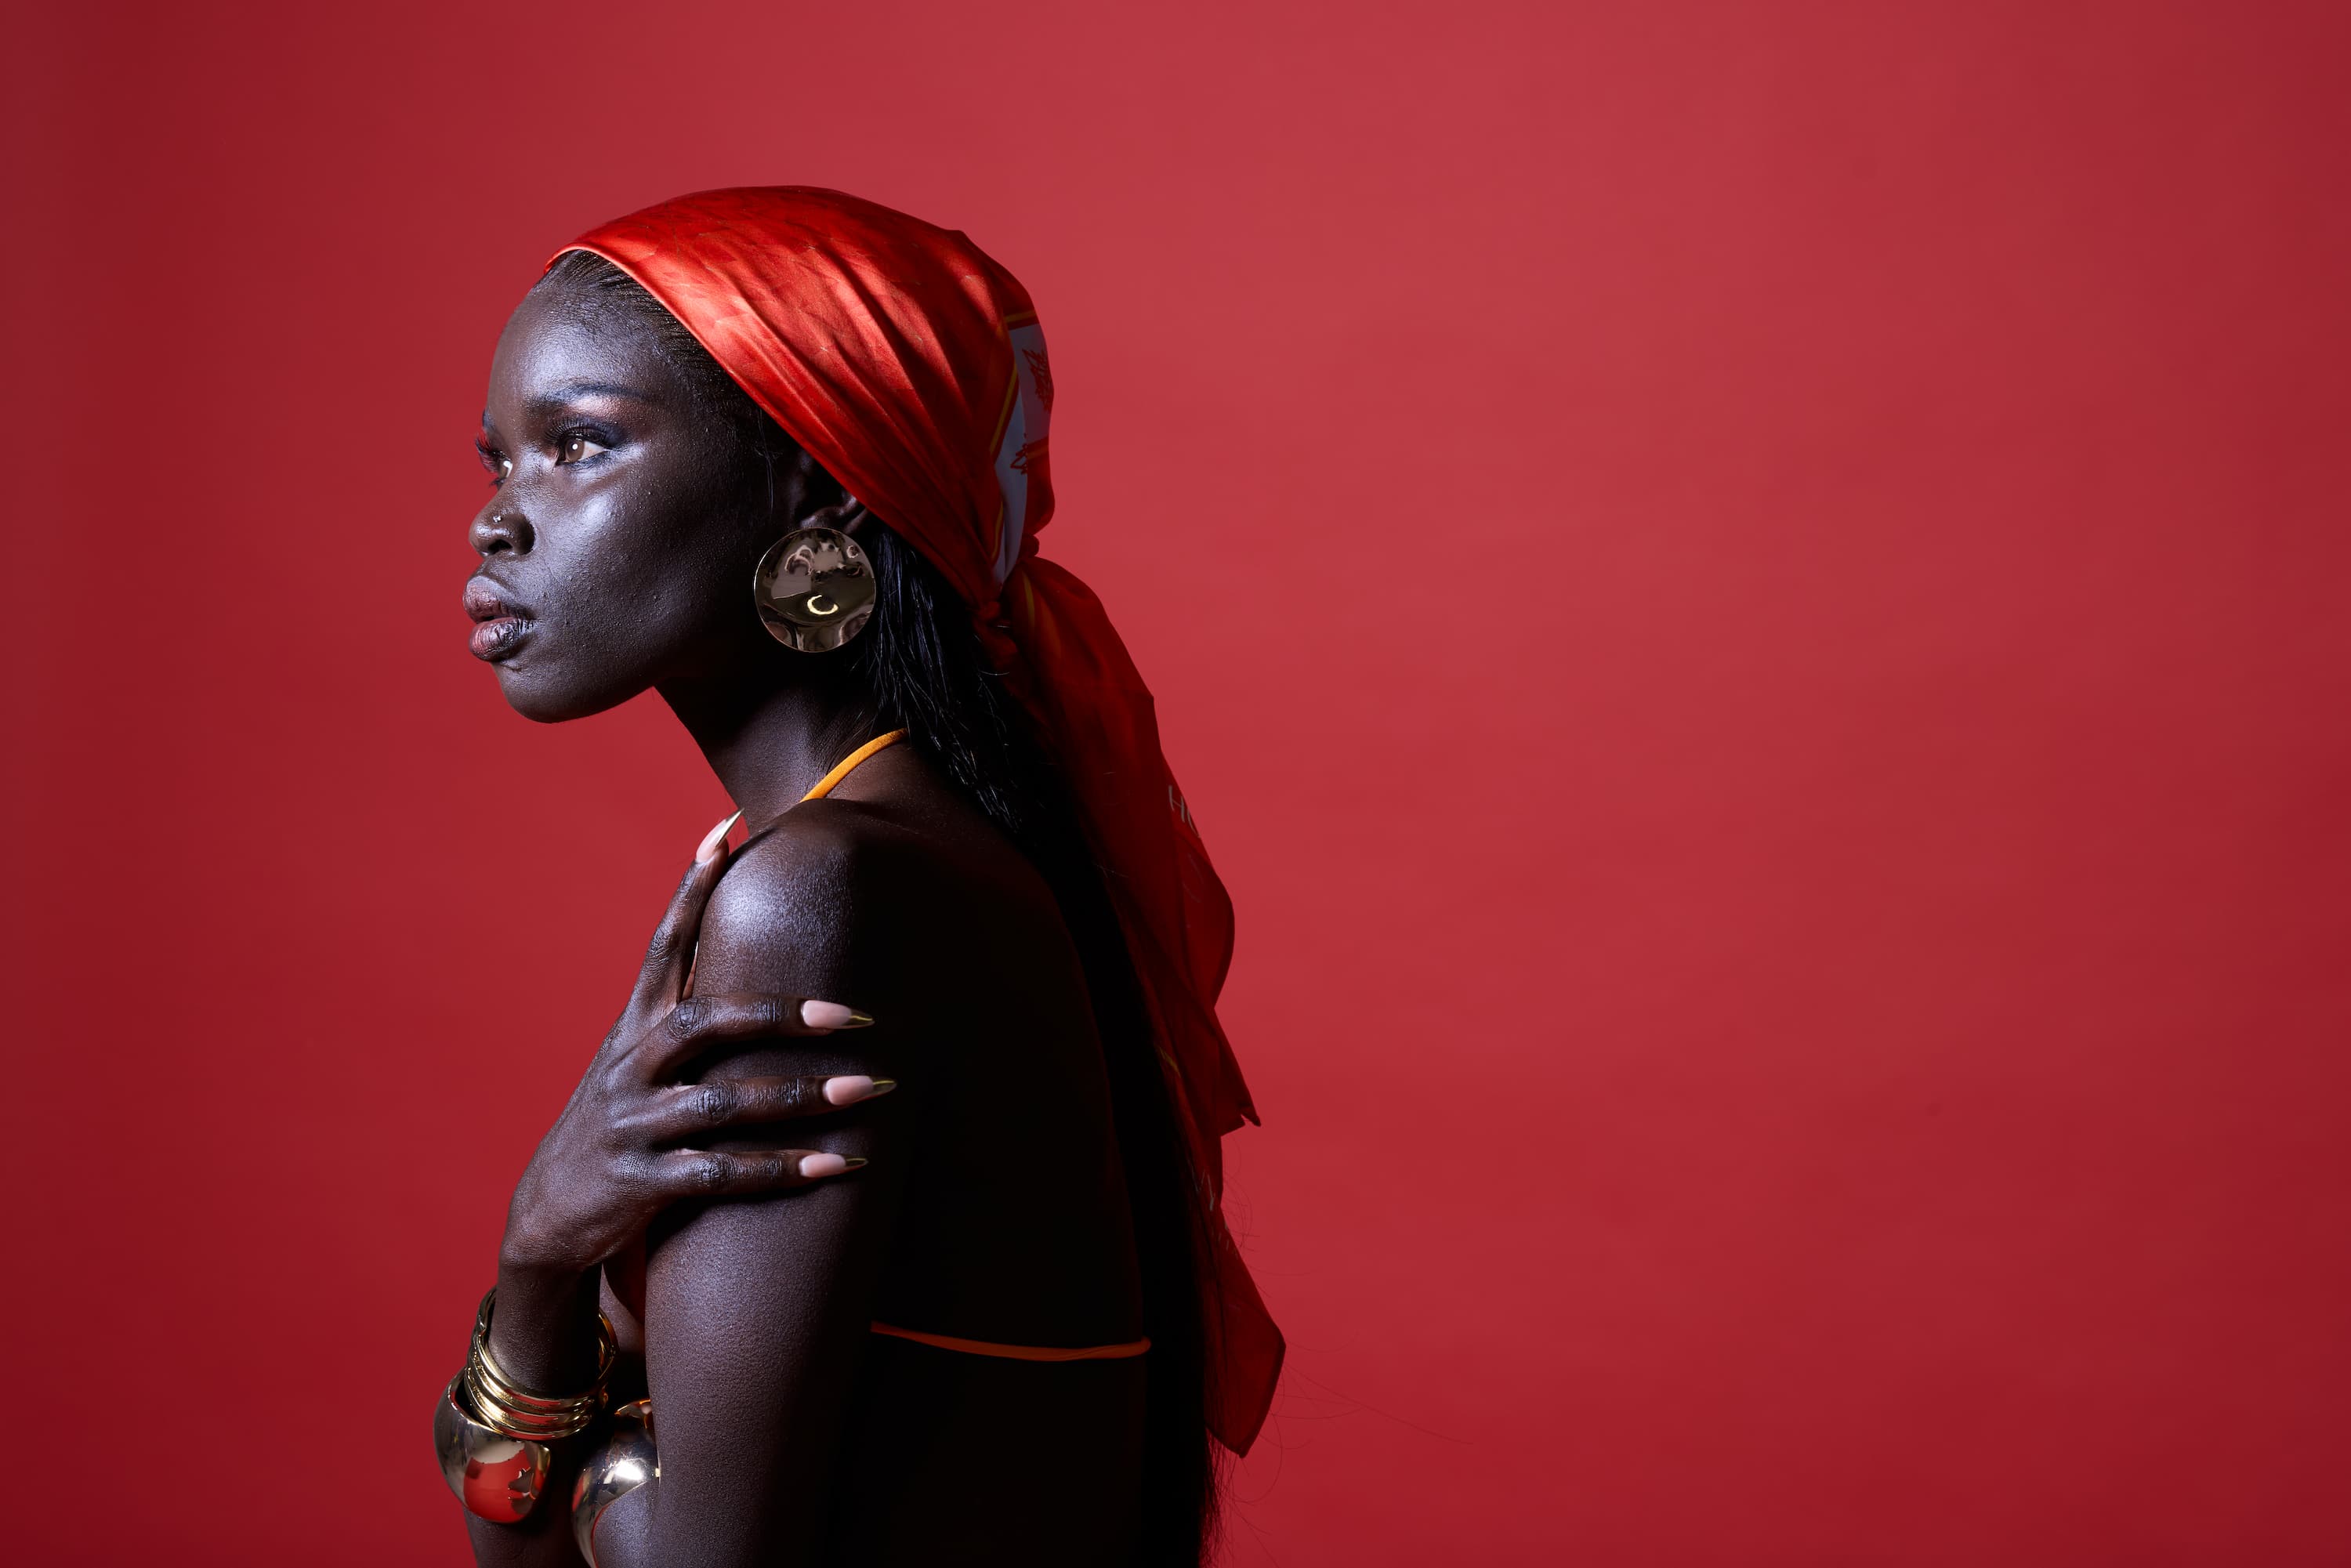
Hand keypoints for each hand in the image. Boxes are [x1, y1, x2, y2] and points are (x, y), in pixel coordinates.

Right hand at [498, 811, 886, 1283]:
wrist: (548, 1214)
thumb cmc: (620, 1123)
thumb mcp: (639, 1060)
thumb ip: (687, 1012)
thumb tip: (755, 947)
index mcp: (633, 1027)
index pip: (664, 943)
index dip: (691, 889)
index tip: (726, 832)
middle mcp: (630, 1066)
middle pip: (706, 1020)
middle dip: (784, 1013)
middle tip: (858, 1014)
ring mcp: (634, 1125)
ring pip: (724, 1102)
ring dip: (802, 1096)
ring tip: (873, 1088)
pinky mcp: (640, 1184)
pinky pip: (721, 1173)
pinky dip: (782, 1170)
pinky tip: (837, 1165)